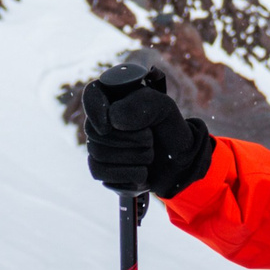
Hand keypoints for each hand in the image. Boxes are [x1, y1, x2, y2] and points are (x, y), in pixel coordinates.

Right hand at [82, 67, 215, 198]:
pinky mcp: (100, 168)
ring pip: (98, 154)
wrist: (178, 161)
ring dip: (133, 158)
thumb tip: (111, 119)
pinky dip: (126, 175)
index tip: (110, 124)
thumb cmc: (168, 129)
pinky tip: (141, 172)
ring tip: (149, 154)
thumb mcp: (163, 108)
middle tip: (150, 139)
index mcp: (114, 97)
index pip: (91, 94)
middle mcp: (101, 119)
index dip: (95, 109)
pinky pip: (99, 173)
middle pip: (94, 130)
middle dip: (130, 139)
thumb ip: (141, 104)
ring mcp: (98, 144)